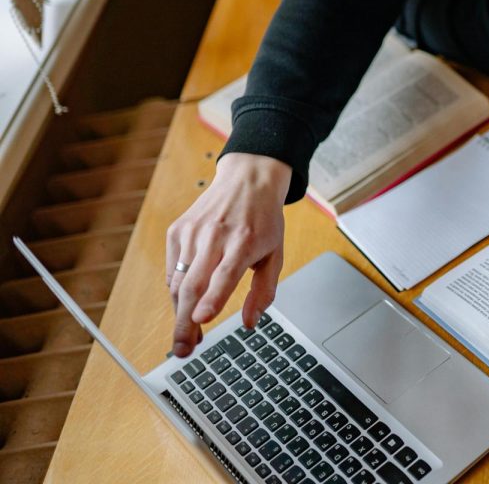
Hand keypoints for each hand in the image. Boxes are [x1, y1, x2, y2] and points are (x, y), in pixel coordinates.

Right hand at [165, 153, 290, 356]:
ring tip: (186, 337)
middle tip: (183, 350)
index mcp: (244, 241)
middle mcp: (215, 236)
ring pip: (178, 282)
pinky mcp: (177, 230)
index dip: (212, 299)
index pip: (225, 274)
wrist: (247, 180)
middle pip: (194, 285)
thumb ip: (264, 291)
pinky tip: (186, 304)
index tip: (201, 321)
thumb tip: (250, 323)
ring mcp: (193, 232)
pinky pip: (172, 270)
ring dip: (179, 313)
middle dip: (184, 322)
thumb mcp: (275, 253)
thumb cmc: (263, 220)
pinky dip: (177, 291)